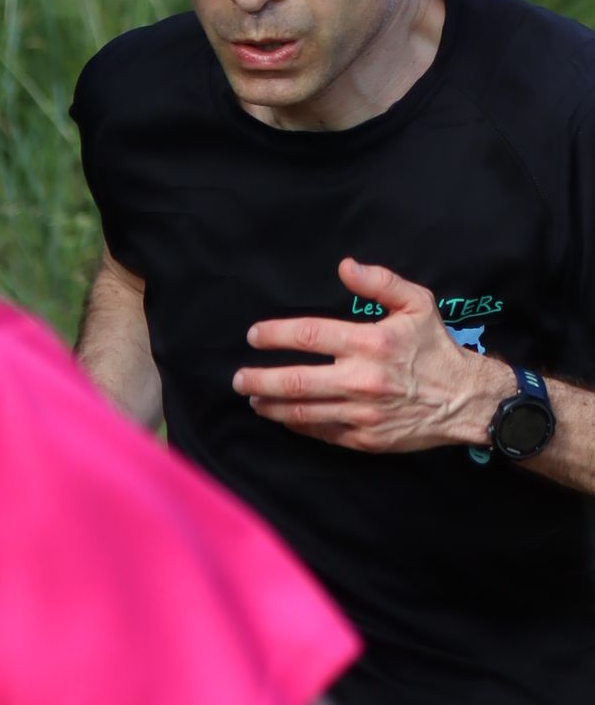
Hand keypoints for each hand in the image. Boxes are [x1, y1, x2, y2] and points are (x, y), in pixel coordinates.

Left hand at [233, 257, 512, 453]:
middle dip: (259, 379)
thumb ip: (380, 282)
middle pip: (295, 381)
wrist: (465, 401)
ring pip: (301, 412)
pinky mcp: (363, 439)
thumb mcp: (418, 305)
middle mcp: (362, 379)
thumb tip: (345, 266)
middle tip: (239, 377)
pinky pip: (319, 432)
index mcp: (371, 342)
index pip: (308, 335)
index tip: (254, 336)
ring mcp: (361, 413)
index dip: (275, 335)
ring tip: (253, 398)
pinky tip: (282, 416)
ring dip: (270, 405)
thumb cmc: (437, 349)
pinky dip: (295, 424)